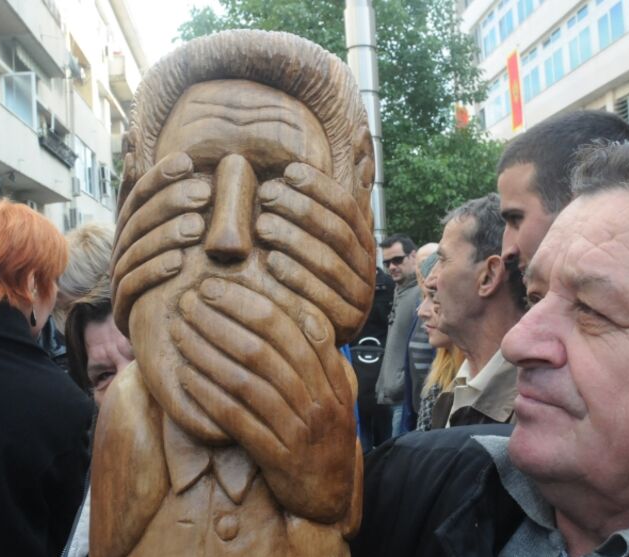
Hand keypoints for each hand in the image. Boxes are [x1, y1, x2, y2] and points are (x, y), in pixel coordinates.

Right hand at [111, 152, 210, 331]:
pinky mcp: (123, 306)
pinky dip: (155, 270)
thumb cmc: (177, 278)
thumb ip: (167, 200)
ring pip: (136, 249)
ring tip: (197, 227)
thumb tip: (141, 146)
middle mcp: (121, 249)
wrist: (165, 334)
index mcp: (131, 228)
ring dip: (167, 235)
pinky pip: (134, 283)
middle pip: (139, 218)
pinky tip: (180, 262)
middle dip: (170, 202)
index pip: (139, 194)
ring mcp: (119, 277)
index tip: (187, 161)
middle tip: (204, 194)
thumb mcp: (178, 238)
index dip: (159, 176)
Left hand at [172, 277, 356, 522]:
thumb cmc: (322, 435)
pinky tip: (186, 377)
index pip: (290, 328)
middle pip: (264, 349)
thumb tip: (301, 312)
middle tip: (190, 302)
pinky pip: (237, 419)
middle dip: (222, 320)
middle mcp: (318, 400)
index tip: (216, 287)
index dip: (250, 303)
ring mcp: (298, 429)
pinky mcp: (277, 457)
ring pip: (246, 381)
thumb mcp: (336, 392)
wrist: (329, 494)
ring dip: (208, 352)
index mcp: (332, 378)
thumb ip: (321, 356)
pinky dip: (209, 396)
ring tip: (180, 333)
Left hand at [256, 163, 375, 340]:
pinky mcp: (346, 324)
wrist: (312, 341)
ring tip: (261, 224)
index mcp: (363, 244)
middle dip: (302, 209)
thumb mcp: (313, 242)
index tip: (289, 171)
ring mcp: (360, 298)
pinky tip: (270, 262)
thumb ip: (317, 208)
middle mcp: (367, 269)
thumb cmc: (303, 280)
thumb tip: (335, 144)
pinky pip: (321, 296)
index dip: (321, 187)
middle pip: (337, 233)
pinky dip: (296, 277)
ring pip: (329, 262)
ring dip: (294, 239)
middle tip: (267, 194)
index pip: (347, 208)